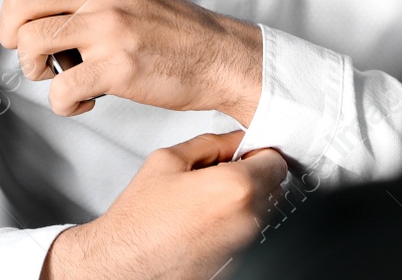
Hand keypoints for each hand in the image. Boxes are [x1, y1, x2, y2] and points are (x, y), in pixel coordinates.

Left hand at [0, 0, 262, 121]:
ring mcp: (108, 26)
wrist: (216, 54)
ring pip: (31, 45)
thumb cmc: (167, 24)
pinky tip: (82, 98)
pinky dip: (63, 103)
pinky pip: (61, 89)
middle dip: (11, 36)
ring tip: (58, 74)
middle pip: (18, 4)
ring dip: (35, 70)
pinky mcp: (117, 66)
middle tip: (29, 50)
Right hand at [40, 131, 287, 279]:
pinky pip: (247, 231)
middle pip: (274, 185)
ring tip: (206, 196)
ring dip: (244, 198)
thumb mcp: (168, 160)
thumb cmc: (141, 219)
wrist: (126, 262)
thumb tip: (233, 140)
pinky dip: (234, 221)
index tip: (243, 152)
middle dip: (253, 173)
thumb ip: (209, 144)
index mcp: (235, 187)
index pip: (275, 160)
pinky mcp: (238, 261)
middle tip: (222, 171)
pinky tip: (203, 218)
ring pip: (263, 209)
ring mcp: (244, 244)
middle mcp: (247, 219)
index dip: (257, 151)